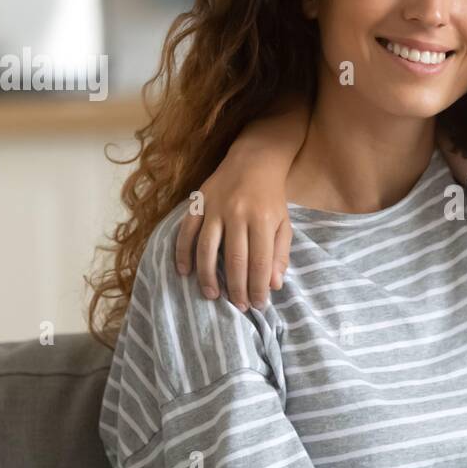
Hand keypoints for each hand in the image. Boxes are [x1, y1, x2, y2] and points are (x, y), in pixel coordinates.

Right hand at [175, 143, 294, 309]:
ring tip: (211, 295)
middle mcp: (238, 213)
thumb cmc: (271, 198)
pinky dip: (183, 252)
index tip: (258, 304)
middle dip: (236, 287)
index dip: (258, 287)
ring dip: (208, 276)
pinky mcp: (198, 202)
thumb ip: (279, 254)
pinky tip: (183, 271)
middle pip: (235, 259)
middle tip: (238, 306)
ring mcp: (216, 207)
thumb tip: (274, 285)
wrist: (254, 161)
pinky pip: (186, 230)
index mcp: (263, 219)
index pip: (260, 261)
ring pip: (207, 248)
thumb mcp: (284, 224)